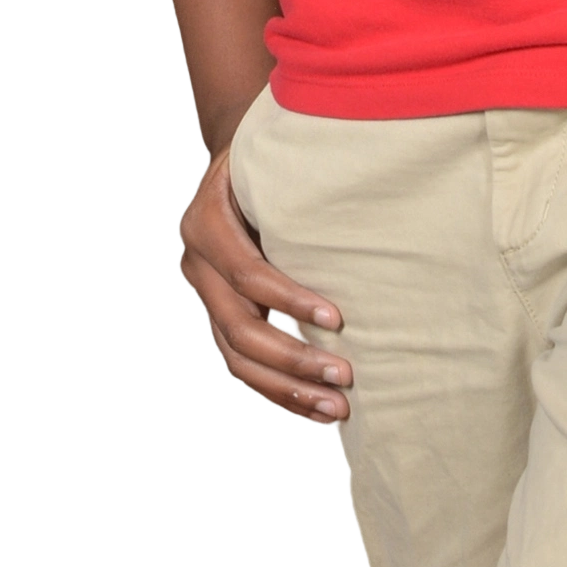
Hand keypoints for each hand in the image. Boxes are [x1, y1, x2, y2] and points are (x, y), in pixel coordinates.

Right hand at [177, 143, 352, 431]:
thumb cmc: (270, 154)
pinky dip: (277, 391)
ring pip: (236, 358)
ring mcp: (205, 295)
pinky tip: (315, 411)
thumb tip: (369, 180)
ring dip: (287, 389)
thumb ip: (300, 175)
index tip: (338, 320)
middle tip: (345, 377)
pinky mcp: (219, 315)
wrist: (235, 163)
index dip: (290, 301)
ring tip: (336, 410)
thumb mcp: (274, 156)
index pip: (248, 275)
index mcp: (206, 224)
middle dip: (293, 359)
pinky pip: (241, 364)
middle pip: (240, 329)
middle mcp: (197, 265)